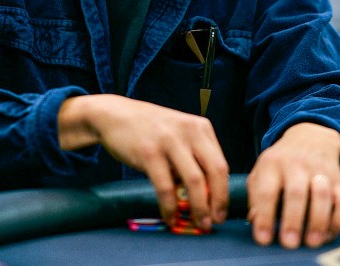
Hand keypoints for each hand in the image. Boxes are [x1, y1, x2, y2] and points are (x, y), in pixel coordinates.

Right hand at [57, 94, 229, 229]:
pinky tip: (169, 217)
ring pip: (194, 181)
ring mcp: (170, 140)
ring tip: (198, 223)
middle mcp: (190, 131)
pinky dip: (170, 207)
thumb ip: (193, 156)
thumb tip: (206, 194)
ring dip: (199, 208)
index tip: (221, 211)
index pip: (221, 164)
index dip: (224, 192)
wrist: (115, 115)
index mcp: (201, 127)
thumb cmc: (149, 129)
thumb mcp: (178, 134)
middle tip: (214, 222)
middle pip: (215, 171)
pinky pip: (166, 187)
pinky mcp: (149, 152)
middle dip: (218, 202)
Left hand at [246, 122, 339, 248]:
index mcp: (272, 163)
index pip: (267, 191)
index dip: (265, 216)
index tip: (264, 239)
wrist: (311, 136)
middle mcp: (296, 164)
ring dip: (318, 221)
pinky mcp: (339, 179)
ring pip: (322, 195)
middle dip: (293, 220)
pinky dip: (338, 220)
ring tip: (312, 242)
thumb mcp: (261, 172)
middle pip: (296, 192)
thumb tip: (255, 221)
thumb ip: (256, 196)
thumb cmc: (280, 163)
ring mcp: (320, 170)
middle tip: (290, 243)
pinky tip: (328, 234)